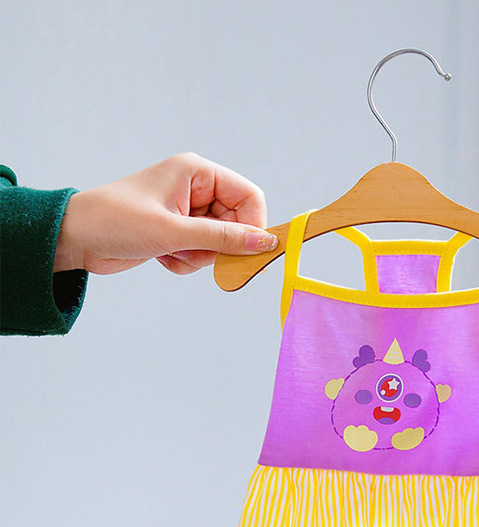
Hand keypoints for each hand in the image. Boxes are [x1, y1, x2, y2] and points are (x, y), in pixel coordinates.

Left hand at [53, 152, 276, 274]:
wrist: (73, 238)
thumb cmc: (116, 221)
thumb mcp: (174, 231)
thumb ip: (223, 237)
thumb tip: (265, 243)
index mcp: (197, 172)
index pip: (248, 197)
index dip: (254, 225)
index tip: (249, 252)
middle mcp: (196, 188)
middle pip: (236, 223)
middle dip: (219, 246)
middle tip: (197, 255)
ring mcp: (187, 211)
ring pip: (219, 242)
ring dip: (199, 256)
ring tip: (170, 252)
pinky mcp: (178, 232)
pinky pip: (202, 253)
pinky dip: (186, 261)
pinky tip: (162, 256)